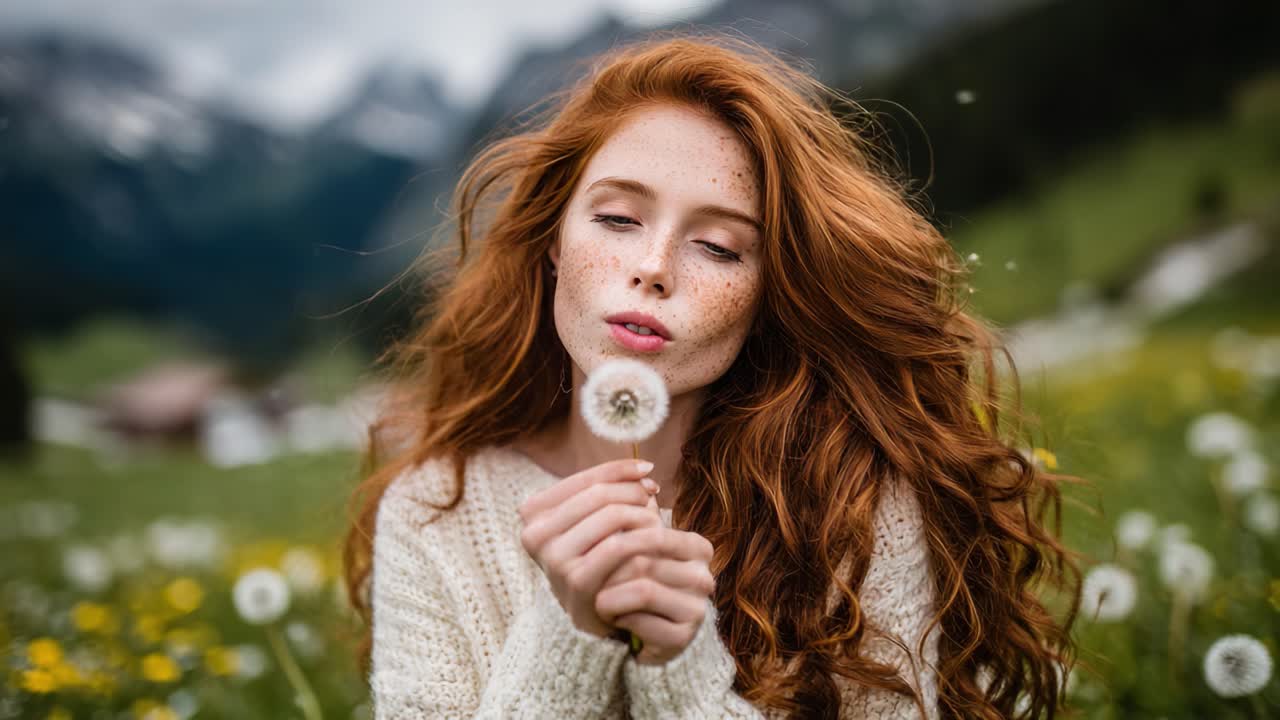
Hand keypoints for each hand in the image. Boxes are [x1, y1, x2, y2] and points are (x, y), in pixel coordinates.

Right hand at [517, 458, 662, 638]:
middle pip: (598, 494)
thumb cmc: (595, 559)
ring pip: (610, 516)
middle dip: (632, 490)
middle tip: (654, 495)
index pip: (583, 479)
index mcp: (532, 514)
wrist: (591, 618)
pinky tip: (660, 538)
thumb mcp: (593, 522)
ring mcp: (553, 558)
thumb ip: (610, 493)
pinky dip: (644, 536)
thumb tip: (644, 472)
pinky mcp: (576, 580)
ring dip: (642, 513)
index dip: (619, 469)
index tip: (647, 470)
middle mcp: (535, 534)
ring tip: (657, 519)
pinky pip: (618, 545)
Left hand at [594, 523, 715, 664]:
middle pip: (643, 562)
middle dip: (608, 572)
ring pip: (642, 589)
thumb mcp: (635, 549)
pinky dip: (619, 618)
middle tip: (591, 580)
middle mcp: (704, 577)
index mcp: (698, 548)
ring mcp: (697, 609)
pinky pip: (640, 620)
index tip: (597, 549)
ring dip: (610, 595)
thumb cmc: (635, 583)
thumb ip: (633, 518)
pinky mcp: (683, 637)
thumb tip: (630, 490)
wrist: (644, 636)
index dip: (618, 541)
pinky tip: (614, 619)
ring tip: (600, 599)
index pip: (654, 533)